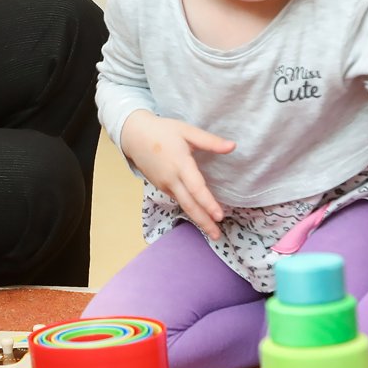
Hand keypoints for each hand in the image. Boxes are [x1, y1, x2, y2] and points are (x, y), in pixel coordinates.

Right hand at [120, 110, 234, 239]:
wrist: (134, 135)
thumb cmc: (162, 130)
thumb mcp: (187, 131)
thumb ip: (210, 141)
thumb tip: (233, 146)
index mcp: (180, 164)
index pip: (196, 188)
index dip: (208, 203)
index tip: (220, 216)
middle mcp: (171, 179)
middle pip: (189, 205)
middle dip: (203, 222)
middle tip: (217, 236)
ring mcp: (164, 184)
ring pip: (183, 205)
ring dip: (197, 218)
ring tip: (211, 229)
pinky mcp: (160, 186)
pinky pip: (177, 199)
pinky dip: (189, 208)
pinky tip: (197, 213)